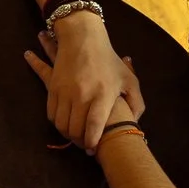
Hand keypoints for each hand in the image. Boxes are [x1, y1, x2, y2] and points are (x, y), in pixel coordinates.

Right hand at [24, 14, 144, 150]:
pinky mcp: (53, 88)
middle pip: (75, 128)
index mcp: (102, 93)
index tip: (92, 149)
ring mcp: (65, 91)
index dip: (92, 141)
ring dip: (67, 134)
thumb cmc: (108, 60)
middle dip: (79, 141)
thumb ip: (136, 103)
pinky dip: (58, 123)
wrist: (83, 38)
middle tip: (84, 145)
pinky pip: (52, 114)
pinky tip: (65, 123)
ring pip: (61, 124)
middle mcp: (82, 94)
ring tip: (75, 136)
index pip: (94, 125)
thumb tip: (135, 122)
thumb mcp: (129, 79)